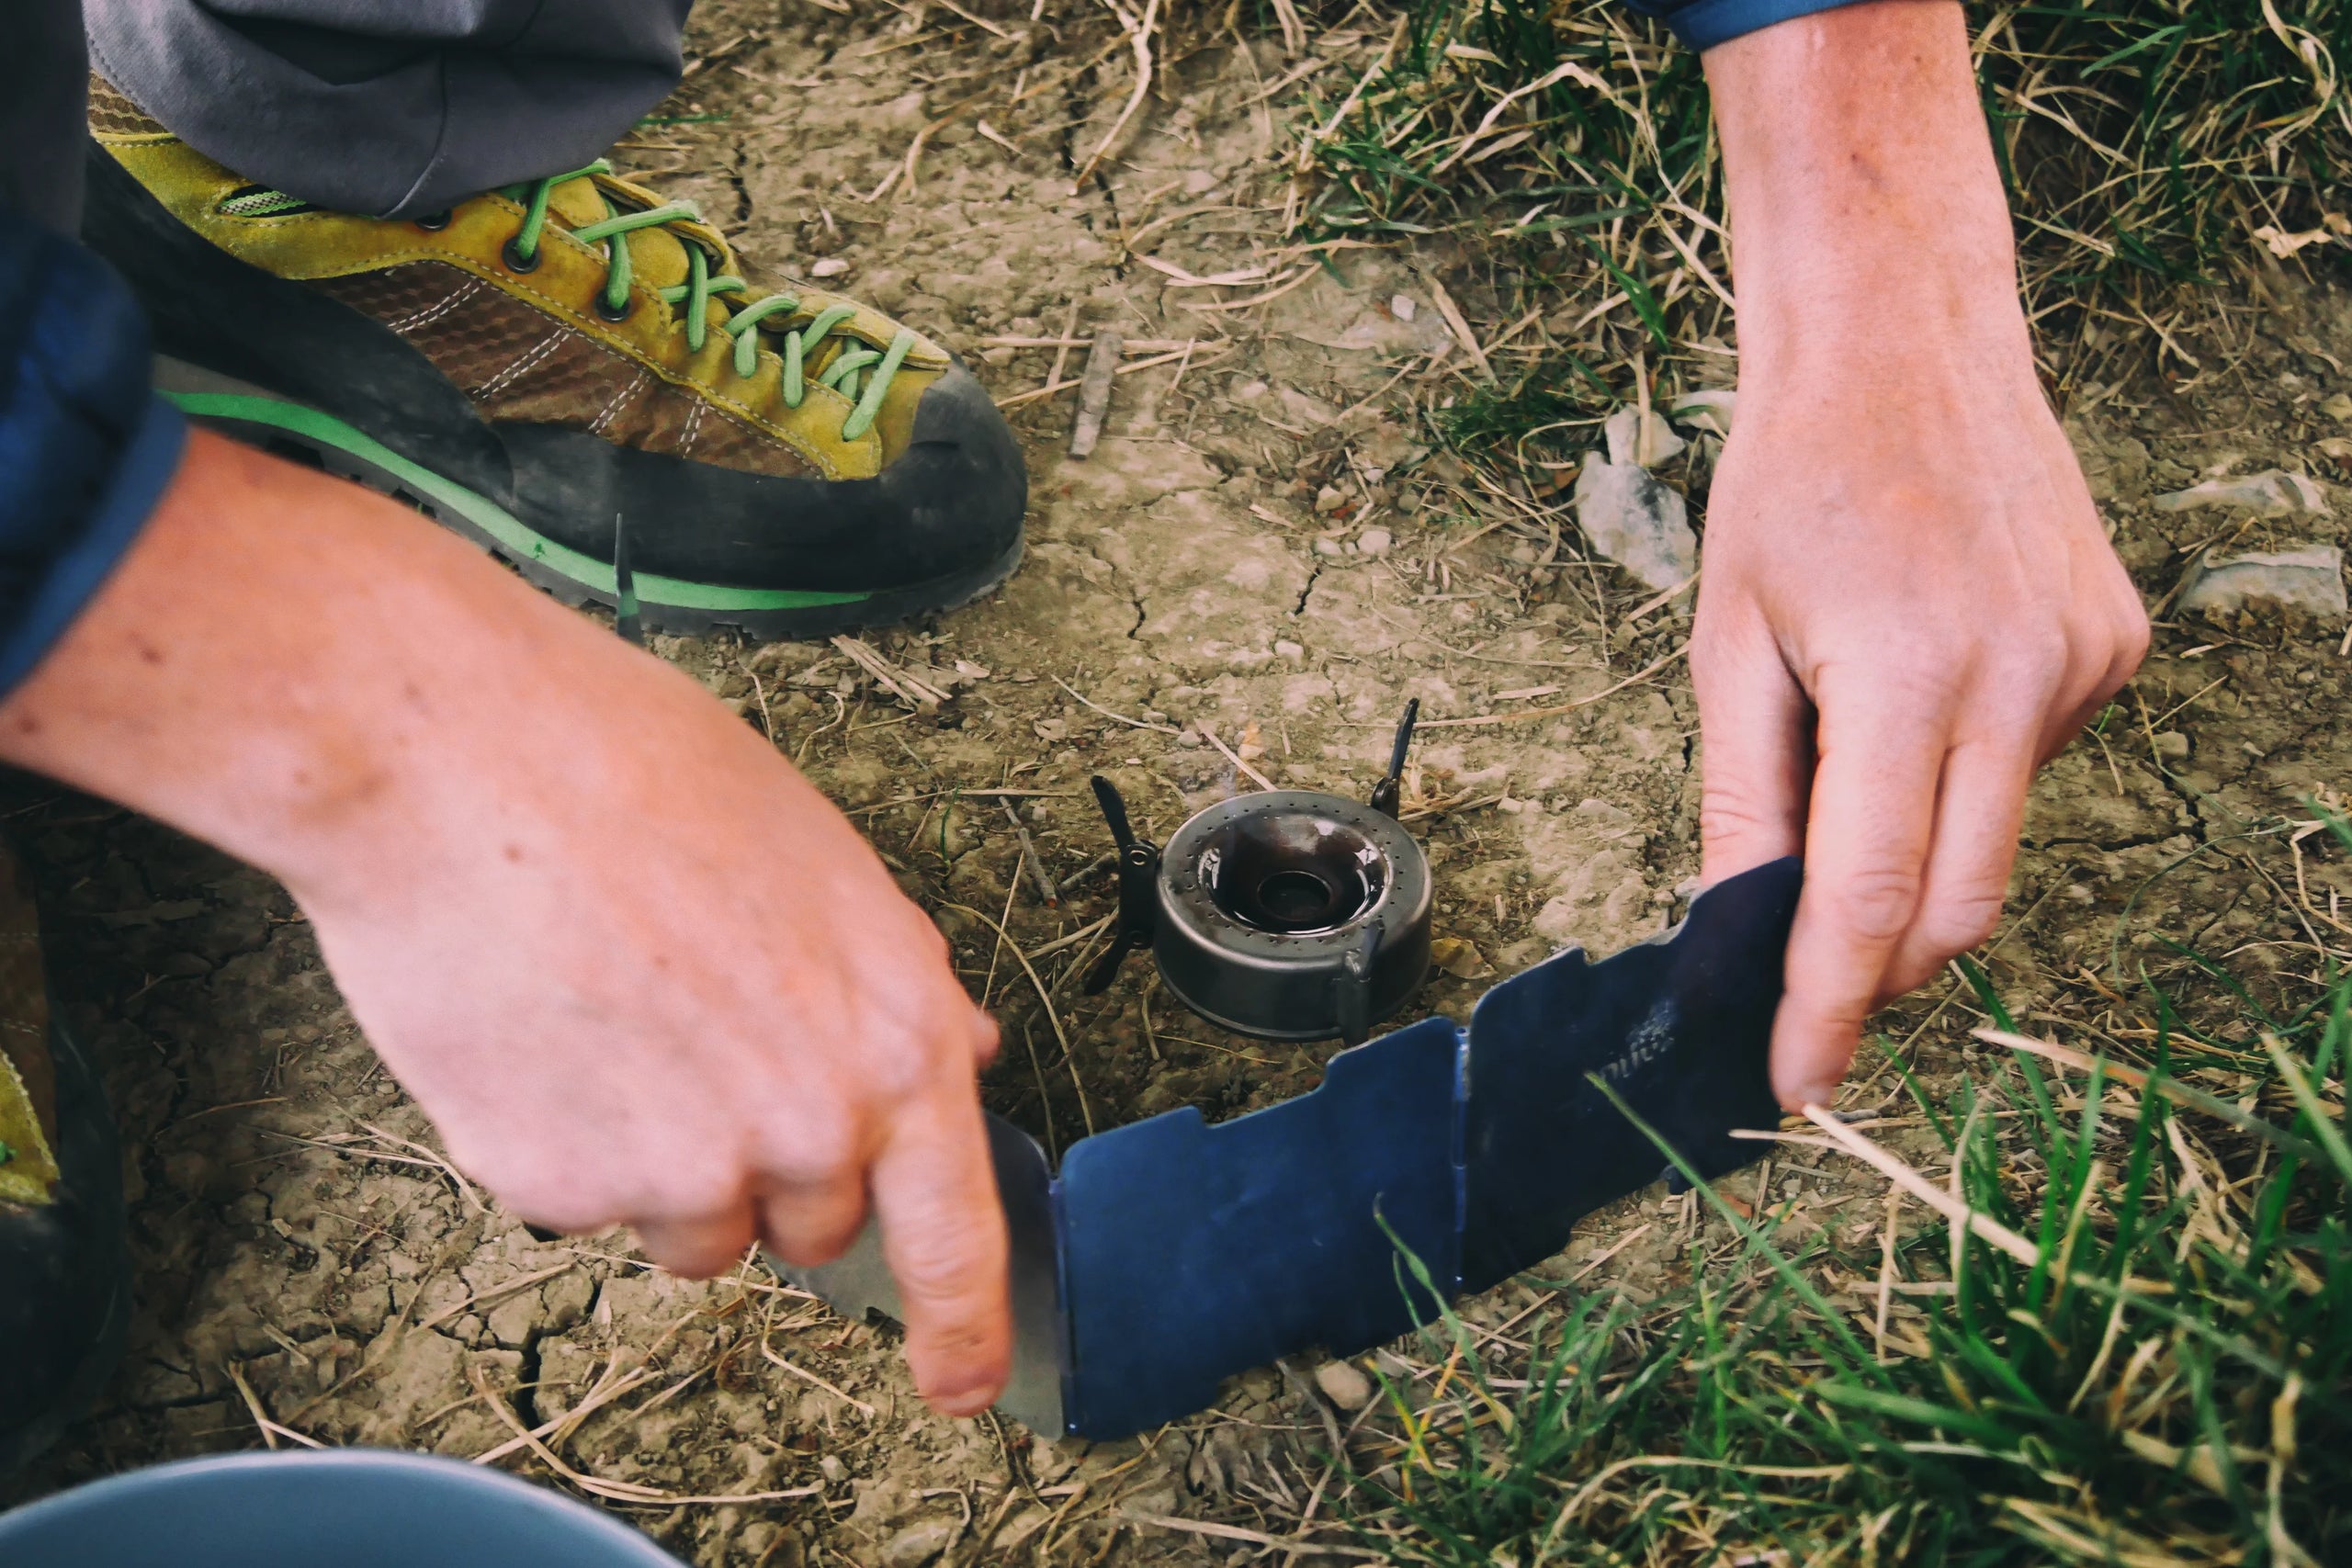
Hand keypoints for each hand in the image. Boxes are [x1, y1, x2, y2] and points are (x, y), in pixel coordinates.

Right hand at [0, 431, 1011, 1413]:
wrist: (456, 760)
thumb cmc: (636, 772)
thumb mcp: (821, 861)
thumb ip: (894, 981)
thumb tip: (959, 1050)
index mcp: (895, 1035)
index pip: (957, 1233)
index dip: (964, 1325)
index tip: (960, 1379)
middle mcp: (808, 1122)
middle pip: (813, 1227)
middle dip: (770, 1163)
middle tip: (703, 1042)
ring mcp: (683, 1167)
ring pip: (693, 1228)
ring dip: (662, 1163)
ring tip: (611, 1018)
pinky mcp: (561, 1185)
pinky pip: (584, 1204)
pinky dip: (561, 1141)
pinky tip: (541, 1025)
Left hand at [1693, 2, 2148, 1110]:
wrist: (1904, 340)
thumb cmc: (1791, 485)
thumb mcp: (1729, 645)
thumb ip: (1744, 804)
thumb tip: (1738, 939)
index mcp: (1909, 675)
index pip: (1869, 898)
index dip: (1827, 1005)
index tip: (1794, 1082)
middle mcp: (2023, 677)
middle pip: (1956, 905)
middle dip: (1880, 961)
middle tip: (1806, 967)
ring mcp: (2085, 662)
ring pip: (1994, 840)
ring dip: (1917, 844)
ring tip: (1855, 729)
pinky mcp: (2116, 645)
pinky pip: (2030, 767)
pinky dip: (1964, 768)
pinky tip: (1924, 671)